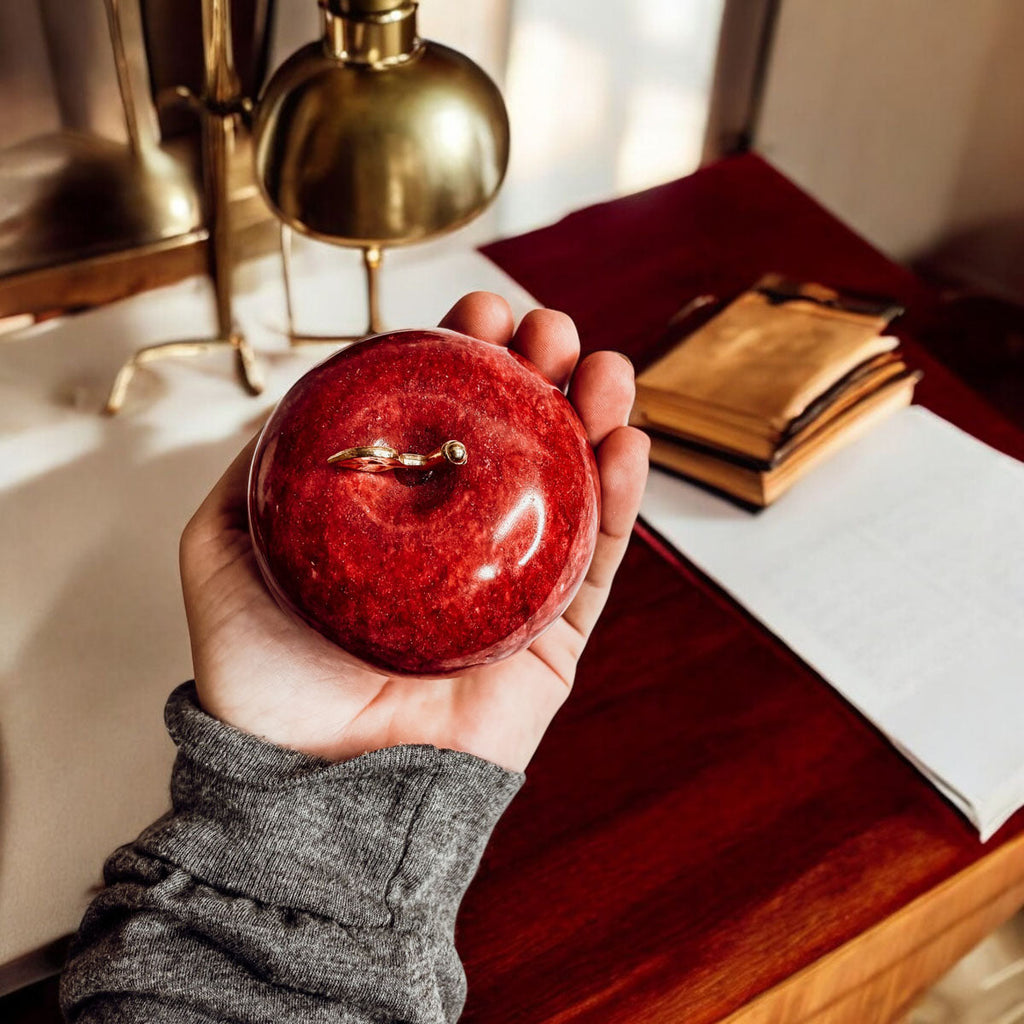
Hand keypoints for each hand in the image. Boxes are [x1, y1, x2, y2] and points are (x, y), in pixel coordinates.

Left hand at [180, 292, 648, 771]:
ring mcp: (515, 584)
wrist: (311, 783)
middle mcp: (462, 539)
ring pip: (573, 486)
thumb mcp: (224, 548)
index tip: (478, 312)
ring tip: (606, 369)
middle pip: (519, 438)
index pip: (444, 417)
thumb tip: (300, 399)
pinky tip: (629, 443)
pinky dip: (624, 499)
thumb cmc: (264, 678)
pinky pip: (600, 561)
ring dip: (597, 415)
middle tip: (548, 330)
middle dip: (542, 369)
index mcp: (398, 514)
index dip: (468, 357)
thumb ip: (254, 471)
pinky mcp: (554, 635)